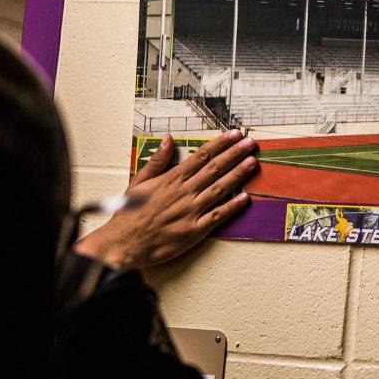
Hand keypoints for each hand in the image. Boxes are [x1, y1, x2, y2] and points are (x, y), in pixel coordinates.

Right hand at [74, 129, 256, 270]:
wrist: (125, 243)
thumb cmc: (130, 214)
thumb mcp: (139, 181)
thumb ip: (157, 160)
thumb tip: (169, 139)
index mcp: (172, 179)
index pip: (201, 156)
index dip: (220, 144)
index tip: (234, 134)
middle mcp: (185, 192)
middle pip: (215, 168)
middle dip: (235, 154)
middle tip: (250, 142)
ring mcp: (191, 211)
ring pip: (220, 189)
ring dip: (238, 175)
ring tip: (253, 163)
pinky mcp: (195, 231)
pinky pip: (218, 216)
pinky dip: (232, 207)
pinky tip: (246, 198)